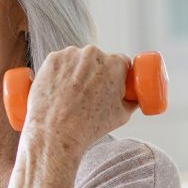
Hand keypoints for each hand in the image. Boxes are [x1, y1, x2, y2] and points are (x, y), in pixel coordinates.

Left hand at [23, 45, 139, 156]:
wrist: (56, 134)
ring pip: (76, 60)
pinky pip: (59, 63)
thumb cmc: (89, 127)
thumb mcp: (121, 116)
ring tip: (71, 95)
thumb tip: (135, 97)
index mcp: (114, 64)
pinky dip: (59, 73)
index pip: (119, 62)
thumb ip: (132, 101)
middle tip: (88, 93)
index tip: (109, 83)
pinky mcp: (51, 60)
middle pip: (97, 60)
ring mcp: (70, 55)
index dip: (115, 74)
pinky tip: (58, 89)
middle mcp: (93, 54)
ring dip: (76, 71)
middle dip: (95, 73)